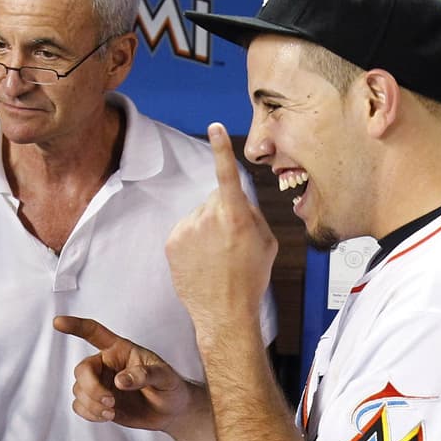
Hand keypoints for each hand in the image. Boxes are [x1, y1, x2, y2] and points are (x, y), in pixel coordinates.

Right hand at [53, 315, 194, 432]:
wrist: (171, 411)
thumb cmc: (170, 386)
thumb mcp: (165, 377)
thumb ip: (144, 375)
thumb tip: (120, 381)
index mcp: (119, 349)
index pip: (94, 332)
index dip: (75, 326)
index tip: (57, 322)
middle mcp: (106, 364)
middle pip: (82, 370)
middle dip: (91, 388)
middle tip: (110, 402)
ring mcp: (100, 384)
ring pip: (79, 390)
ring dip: (92, 404)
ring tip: (112, 412)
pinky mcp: (98, 403)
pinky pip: (79, 406)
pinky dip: (89, 413)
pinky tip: (106, 417)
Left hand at [166, 123, 277, 332]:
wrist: (224, 312)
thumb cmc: (249, 279)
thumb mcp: (267, 243)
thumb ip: (253, 214)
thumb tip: (239, 200)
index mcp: (236, 216)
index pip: (227, 175)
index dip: (221, 149)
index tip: (215, 127)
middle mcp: (208, 218)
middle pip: (215, 199)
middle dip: (224, 211)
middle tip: (232, 241)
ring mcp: (187, 230)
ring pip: (199, 215)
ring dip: (207, 227)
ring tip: (217, 255)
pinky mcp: (172, 242)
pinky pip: (185, 229)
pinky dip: (193, 240)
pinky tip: (202, 259)